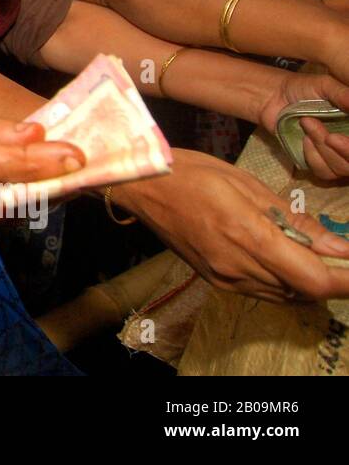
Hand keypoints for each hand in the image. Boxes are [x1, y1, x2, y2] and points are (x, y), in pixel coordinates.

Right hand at [116, 149, 348, 302]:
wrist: (141, 187)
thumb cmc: (193, 173)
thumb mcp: (247, 184)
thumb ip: (293, 219)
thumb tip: (336, 246)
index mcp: (248, 236)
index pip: (314, 279)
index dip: (346, 280)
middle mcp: (238, 267)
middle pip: (305, 292)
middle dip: (330, 278)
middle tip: (337, 254)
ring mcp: (226, 278)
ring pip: (287, 295)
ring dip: (307, 281)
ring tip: (310, 253)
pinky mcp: (216, 281)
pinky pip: (265, 292)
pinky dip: (284, 282)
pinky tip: (282, 258)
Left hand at [258, 73, 348, 180]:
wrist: (274, 97)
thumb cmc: (304, 88)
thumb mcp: (326, 86)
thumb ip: (344, 95)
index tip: (339, 138)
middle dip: (347, 152)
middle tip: (331, 137)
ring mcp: (338, 155)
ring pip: (341, 168)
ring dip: (323, 148)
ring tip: (307, 123)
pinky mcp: (319, 163)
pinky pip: (323, 172)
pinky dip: (312, 156)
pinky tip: (304, 138)